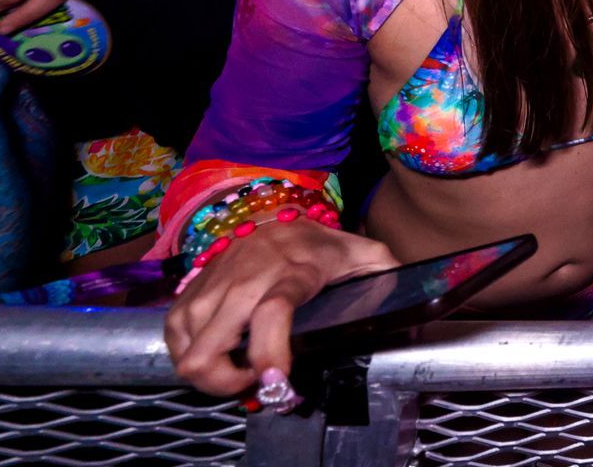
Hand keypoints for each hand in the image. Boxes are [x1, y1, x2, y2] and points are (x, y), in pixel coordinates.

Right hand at [164, 219, 396, 398]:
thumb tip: (421, 307)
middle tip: (257, 384)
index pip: (273, 313)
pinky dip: (186, 352)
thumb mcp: (364, 254)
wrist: (275, 208)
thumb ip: (389, 277)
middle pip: (209, 346)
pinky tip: (212, 354)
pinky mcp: (192, 288)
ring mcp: (213, 283)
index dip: (269, 353)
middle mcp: (246, 279)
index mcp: (293, 273)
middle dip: (226, 382)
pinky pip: (172, 332)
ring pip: (185, 346)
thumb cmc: (321, 243)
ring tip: (238, 370)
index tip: (276, 384)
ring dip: (208, 371)